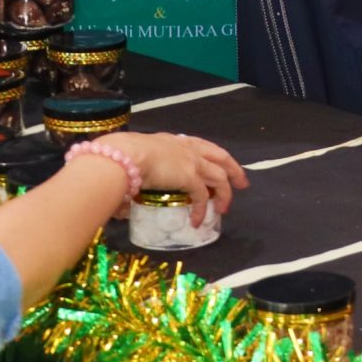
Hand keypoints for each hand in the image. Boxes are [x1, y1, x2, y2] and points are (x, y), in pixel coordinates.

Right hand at [100, 132, 250, 225]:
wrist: (123, 155)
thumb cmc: (120, 157)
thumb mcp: (132, 162)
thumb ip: (133, 180)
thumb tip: (122, 206)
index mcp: (173, 141)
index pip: (201, 146)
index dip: (213, 155)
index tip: (221, 163)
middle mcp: (187, 148)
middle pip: (221, 157)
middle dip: (234, 170)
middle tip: (242, 182)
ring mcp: (191, 161)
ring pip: (219, 177)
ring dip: (224, 194)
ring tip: (224, 209)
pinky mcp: (190, 176)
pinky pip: (203, 196)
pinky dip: (203, 209)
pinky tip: (199, 221)